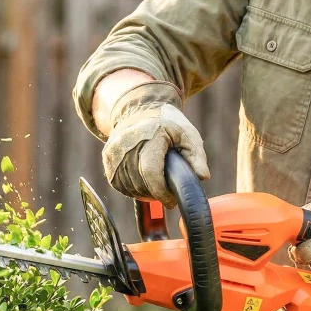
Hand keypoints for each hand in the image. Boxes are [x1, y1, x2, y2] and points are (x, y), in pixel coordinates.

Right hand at [102, 81, 208, 206]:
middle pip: (139, 183)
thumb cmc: (166, 123)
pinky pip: (118, 184)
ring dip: (143, 193)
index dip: (161, 192)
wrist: (139, 108)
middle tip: (167, 194)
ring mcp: (114, 151)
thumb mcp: (187, 134)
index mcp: (149, 137)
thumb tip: (203, 177)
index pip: (151, 172)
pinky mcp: (107, 157)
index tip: (172, 202)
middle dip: (156, 195)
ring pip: (128, 187)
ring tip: (156, 187)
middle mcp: (127, 144)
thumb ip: (196, 155)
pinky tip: (143, 183)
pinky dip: (131, 189)